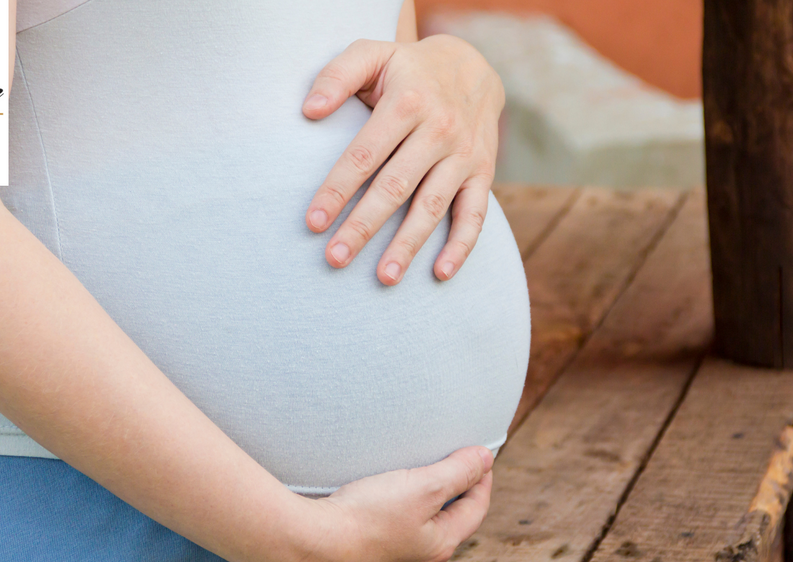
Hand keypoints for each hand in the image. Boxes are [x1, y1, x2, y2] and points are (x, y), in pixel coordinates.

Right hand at [254, 446, 494, 561]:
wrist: (304, 549)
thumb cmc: (362, 518)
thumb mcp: (420, 486)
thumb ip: (456, 472)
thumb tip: (484, 459)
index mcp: (437, 546)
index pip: (474, 510)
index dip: (480, 480)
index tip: (479, 460)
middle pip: (442, 530)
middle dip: (448, 502)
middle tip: (446, 476)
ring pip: (408, 546)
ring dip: (412, 522)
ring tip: (403, 498)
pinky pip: (374, 557)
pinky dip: (379, 538)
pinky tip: (366, 526)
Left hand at [302, 35, 504, 285]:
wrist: (473, 66)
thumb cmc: (407, 68)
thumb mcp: (373, 54)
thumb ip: (337, 76)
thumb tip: (309, 110)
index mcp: (406, 102)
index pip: (364, 155)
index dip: (337, 190)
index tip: (313, 222)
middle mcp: (439, 130)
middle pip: (395, 186)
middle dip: (364, 225)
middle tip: (335, 258)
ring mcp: (463, 154)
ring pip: (433, 206)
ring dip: (408, 244)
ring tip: (384, 277)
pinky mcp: (482, 172)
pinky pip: (475, 214)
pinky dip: (461, 246)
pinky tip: (440, 274)